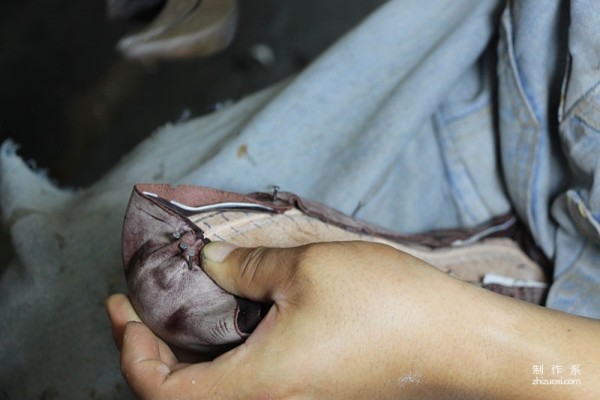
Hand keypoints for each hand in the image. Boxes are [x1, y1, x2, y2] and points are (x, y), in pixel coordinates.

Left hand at [107, 241, 599, 398]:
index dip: (131, 347)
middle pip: (184, 394)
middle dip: (151, 349)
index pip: (162, 388)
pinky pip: (247, 381)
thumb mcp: (305, 269)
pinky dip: (222, 352)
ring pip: (216, 388)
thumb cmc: (386, 305)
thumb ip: (244, 266)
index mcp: (257, 386)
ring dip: (186, 351)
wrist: (454, 340)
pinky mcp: (311, 392)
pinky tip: (229, 315)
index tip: (122, 305)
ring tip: (179, 305)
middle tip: (142, 304)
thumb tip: (207, 261)